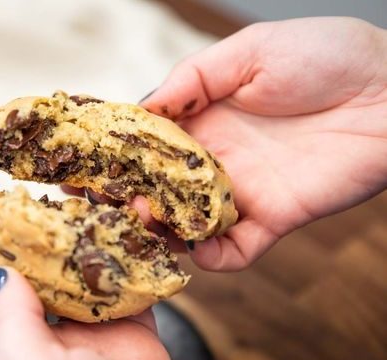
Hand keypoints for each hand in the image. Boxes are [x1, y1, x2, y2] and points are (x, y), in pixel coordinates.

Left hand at [0, 197, 181, 359]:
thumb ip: (10, 317)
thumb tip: (1, 270)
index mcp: (6, 347)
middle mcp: (45, 336)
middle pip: (31, 271)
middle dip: (31, 231)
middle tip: (37, 193)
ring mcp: (89, 331)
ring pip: (80, 271)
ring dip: (83, 238)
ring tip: (85, 202)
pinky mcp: (129, 328)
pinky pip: (127, 283)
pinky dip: (129, 256)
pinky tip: (128, 230)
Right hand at [77, 17, 386, 270]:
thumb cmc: (324, 56)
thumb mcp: (249, 51)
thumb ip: (193, 79)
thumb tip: (143, 107)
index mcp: (204, 118)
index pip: (149, 143)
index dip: (116, 154)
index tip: (85, 164)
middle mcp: (216, 158)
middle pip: (159, 187)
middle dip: (126, 197)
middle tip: (97, 203)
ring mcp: (241, 191)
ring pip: (188, 222)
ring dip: (161, 229)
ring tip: (139, 224)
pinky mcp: (273, 218)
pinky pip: (235, 249)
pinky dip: (214, 258)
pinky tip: (195, 252)